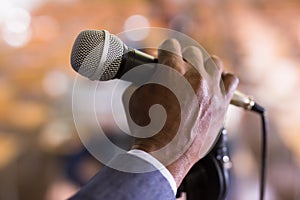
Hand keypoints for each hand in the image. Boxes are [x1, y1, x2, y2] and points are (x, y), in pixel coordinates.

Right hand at [122, 39, 237, 185]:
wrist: (164, 155)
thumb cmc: (147, 129)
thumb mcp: (135, 96)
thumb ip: (142, 77)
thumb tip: (147, 70)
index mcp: (172, 71)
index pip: (171, 45)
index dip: (164, 51)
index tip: (164, 57)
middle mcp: (195, 77)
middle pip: (193, 52)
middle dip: (182, 59)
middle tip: (176, 71)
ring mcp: (212, 90)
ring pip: (214, 62)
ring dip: (203, 66)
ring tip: (195, 77)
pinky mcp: (222, 104)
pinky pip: (230, 80)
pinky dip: (222, 80)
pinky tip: (213, 86)